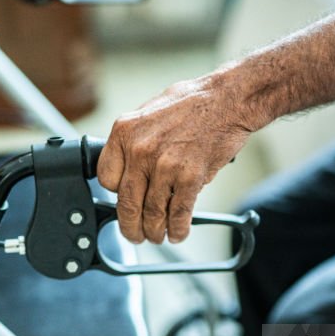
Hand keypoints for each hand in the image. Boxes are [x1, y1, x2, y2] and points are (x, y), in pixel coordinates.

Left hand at [98, 73, 260, 243]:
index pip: (106, 178)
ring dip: (155, 232)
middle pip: (126, 203)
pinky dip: (178, 229)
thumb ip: (134, 141)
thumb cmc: (192, 103)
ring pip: (152, 213)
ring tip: (158, 236)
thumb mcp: (148, 113)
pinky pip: (178, 214)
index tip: (123, 202)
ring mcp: (165, 165)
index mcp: (124, 132)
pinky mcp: (190, 177)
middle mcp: (140, 150)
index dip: (115, 196)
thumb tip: (127, 170)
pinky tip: (178, 232)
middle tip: (136, 235)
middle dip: (131, 227)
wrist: (228, 99)